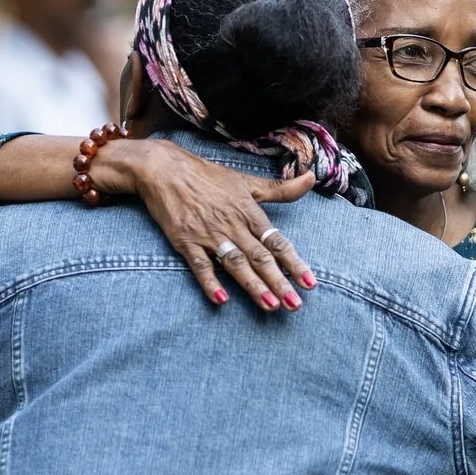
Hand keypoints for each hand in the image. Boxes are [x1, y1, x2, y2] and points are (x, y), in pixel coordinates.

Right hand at [94, 140, 317, 310]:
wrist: (165, 169)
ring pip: (235, 263)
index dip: (294, 263)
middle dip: (279, 281)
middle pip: (259, 257)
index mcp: (249, 212)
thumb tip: (311, 178)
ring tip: (270, 305)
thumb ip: (279, 189)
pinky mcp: (185, 241)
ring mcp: (208, 234)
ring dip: (253, 285)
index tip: (310, 283)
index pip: (276, 241)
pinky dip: (210, 282)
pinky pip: (200, 265)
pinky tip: (221, 300)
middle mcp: (232, 225)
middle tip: (295, 304)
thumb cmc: (208, 176)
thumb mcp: (246, 182)